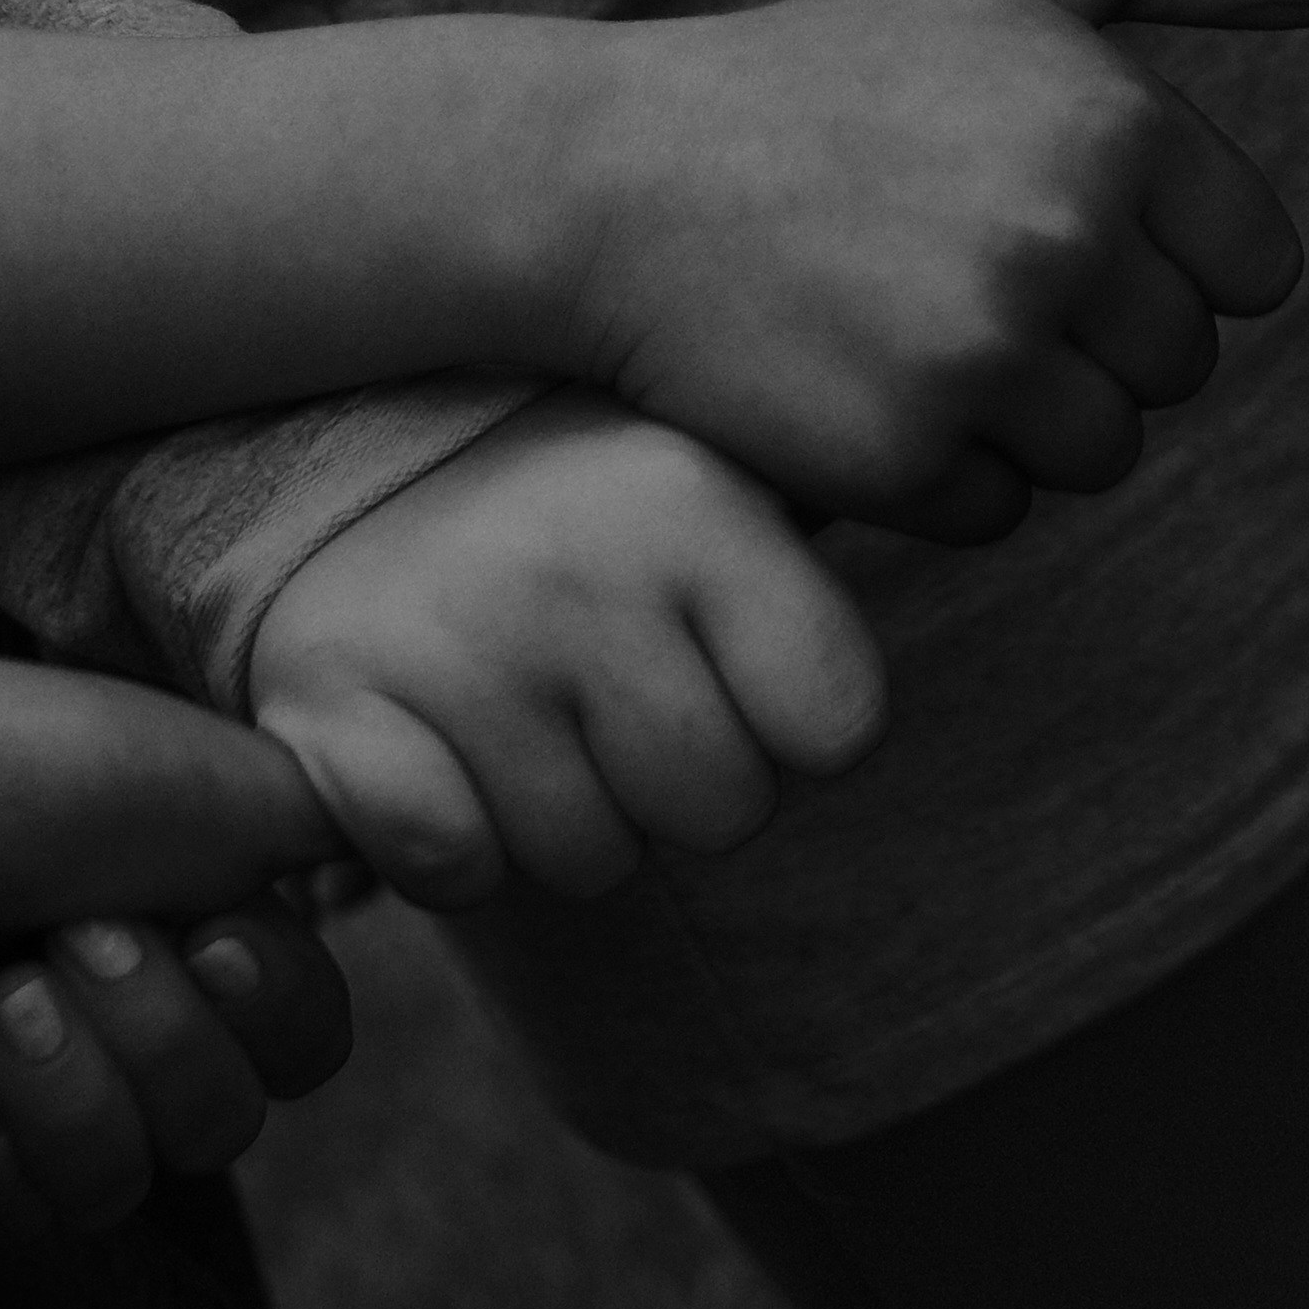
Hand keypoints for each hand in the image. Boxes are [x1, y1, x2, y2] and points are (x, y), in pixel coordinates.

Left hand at [0, 625, 350, 1233]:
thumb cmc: (3, 761)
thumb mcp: (212, 770)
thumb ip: (334, 834)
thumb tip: (413, 878)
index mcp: (172, 888)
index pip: (303, 1004)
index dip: (294, 981)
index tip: (241, 918)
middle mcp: (117, 984)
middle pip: (267, 1088)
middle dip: (219, 1015)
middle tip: (127, 933)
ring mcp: (42, 1078)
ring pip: (189, 1147)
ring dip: (133, 1053)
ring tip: (33, 973)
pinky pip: (85, 1202)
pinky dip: (54, 1111)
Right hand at [249, 395, 889, 910]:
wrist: (346, 444)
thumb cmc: (580, 496)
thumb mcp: (714, 481)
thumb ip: (811, 583)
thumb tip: (973, 606)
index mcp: (694, 505)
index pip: (840, 732)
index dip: (796, 720)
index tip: (741, 664)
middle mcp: (579, 570)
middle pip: (722, 814)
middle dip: (681, 779)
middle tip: (616, 689)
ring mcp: (453, 643)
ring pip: (590, 860)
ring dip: (566, 812)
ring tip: (523, 700)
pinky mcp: (334, 707)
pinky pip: (450, 864)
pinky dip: (448, 838)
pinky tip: (437, 749)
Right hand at [564, 0, 1303, 536]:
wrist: (619, 179)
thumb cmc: (811, 79)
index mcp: (1112, 122)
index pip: (1254, 269)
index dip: (1181, 266)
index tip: (1094, 249)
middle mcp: (1068, 237)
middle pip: (1179, 367)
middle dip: (1098, 346)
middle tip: (976, 290)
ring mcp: (988, 355)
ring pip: (1102, 450)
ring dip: (1028, 419)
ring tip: (923, 335)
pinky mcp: (908, 456)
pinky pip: (1000, 510)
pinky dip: (942, 473)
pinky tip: (865, 385)